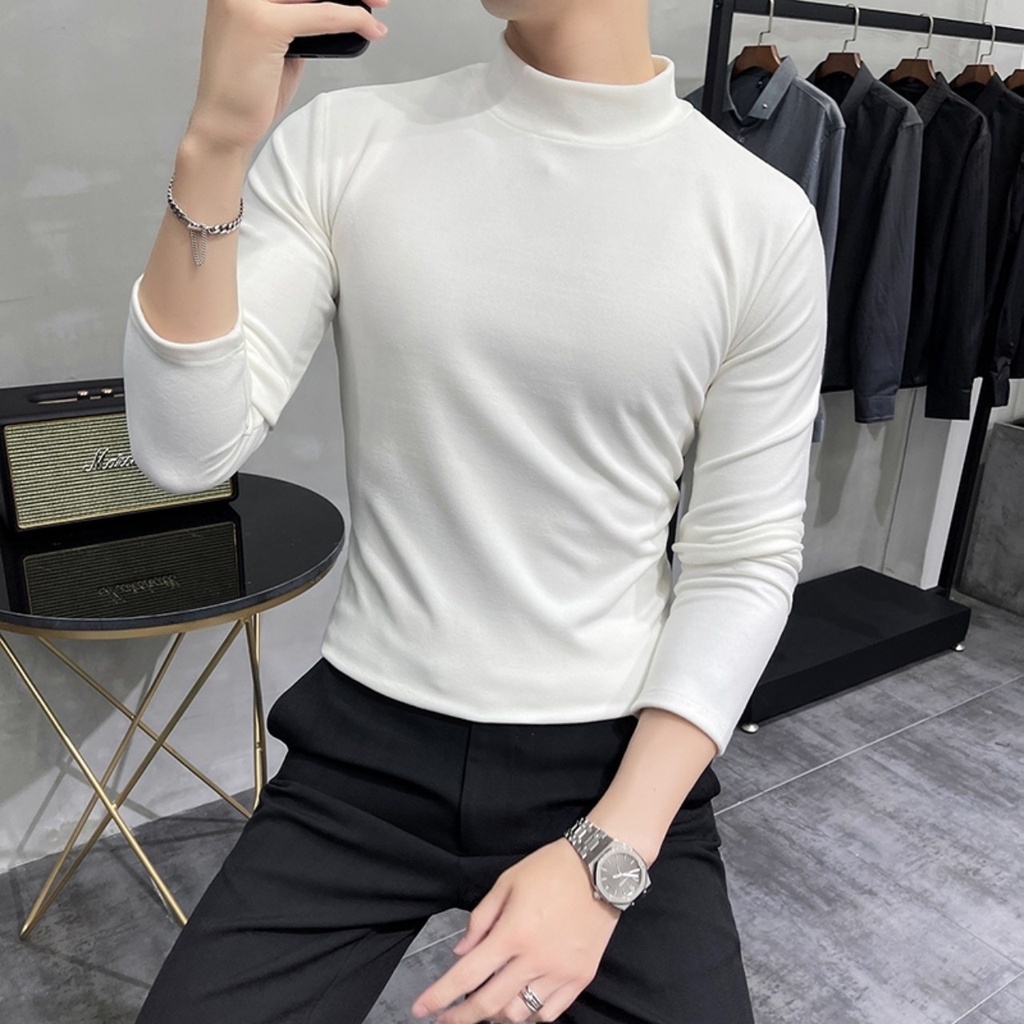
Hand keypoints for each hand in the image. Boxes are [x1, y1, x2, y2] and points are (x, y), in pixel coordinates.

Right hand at [188, 0, 390, 153]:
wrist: (225, 124)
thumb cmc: (249, 88)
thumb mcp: (277, 42)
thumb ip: (297, 19)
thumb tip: (334, 8)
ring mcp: (246, 1)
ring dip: (355, 0)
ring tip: (378, 8)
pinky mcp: (262, 23)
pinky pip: (321, 16)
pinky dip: (351, 20)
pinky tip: (370, 28)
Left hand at [411, 839, 619, 1022]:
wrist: (601, 869)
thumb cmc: (550, 870)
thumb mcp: (507, 883)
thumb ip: (480, 919)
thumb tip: (460, 953)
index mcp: (513, 933)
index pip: (468, 975)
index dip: (440, 996)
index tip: (420, 1009)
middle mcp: (535, 960)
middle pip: (489, 1005)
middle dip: (461, 1018)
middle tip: (445, 1022)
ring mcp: (561, 973)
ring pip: (520, 1014)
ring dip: (497, 1016)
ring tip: (485, 1008)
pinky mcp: (581, 978)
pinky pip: (550, 1012)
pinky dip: (531, 1014)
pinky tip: (520, 1006)